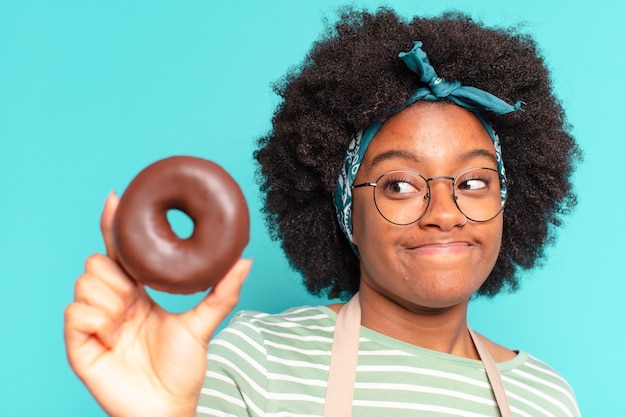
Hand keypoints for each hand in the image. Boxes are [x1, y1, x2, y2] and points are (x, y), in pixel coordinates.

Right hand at [64, 192, 250, 416]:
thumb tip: (245, 259)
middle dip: (117, 275)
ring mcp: (94, 322)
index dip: (114, 226)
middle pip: (98, 262)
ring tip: (126, 321)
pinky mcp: (80, 343)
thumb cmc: (182, 369)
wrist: (168, 407)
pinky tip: (113, 334)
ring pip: (85, 282)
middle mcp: (113, 303)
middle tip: (135, 300)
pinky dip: (96, 318)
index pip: (120, 253)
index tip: (116, 198)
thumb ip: (223, 292)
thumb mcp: (203, 324)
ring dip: (109, 299)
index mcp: (137, 294)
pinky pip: (74, 312)